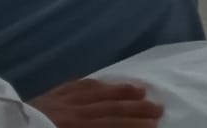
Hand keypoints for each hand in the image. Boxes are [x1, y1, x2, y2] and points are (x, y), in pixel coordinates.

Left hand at [29, 80, 163, 126]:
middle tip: (159, 106)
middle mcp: (72, 111)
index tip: (155, 124)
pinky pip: (75, 85)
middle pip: (109, 107)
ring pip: (96, 91)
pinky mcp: (48, 95)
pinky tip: (103, 82)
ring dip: (120, 90)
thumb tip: (115, 125)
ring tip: (141, 89)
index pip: (112, 124)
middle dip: (136, 107)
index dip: (134, 124)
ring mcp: (60, 100)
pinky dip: (94, 83)